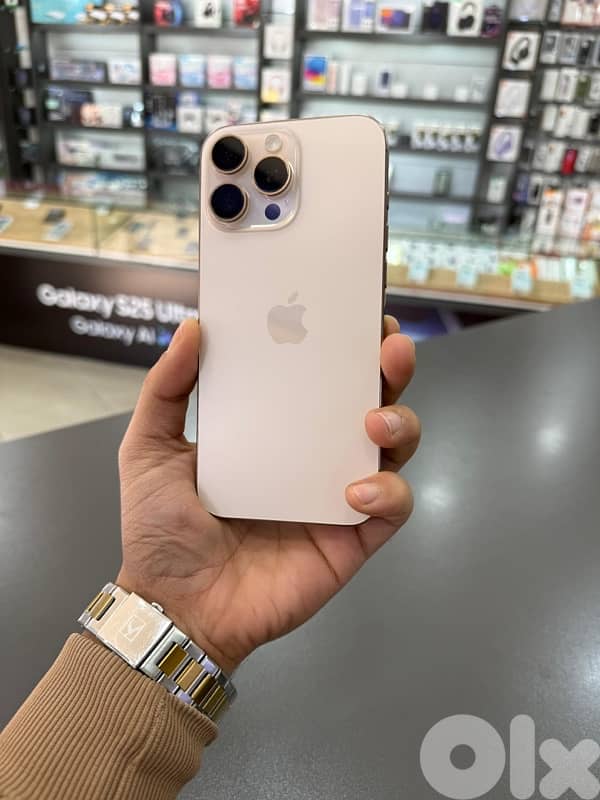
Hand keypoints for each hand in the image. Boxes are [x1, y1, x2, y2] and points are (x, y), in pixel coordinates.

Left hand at [117, 316, 419, 672]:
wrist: (175, 605)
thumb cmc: (161, 527)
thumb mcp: (149, 448)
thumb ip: (167, 389)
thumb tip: (193, 326)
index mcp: (274, 429)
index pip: (320, 377)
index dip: (346, 345)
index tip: (357, 316)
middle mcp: (313, 455)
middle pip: (371, 402)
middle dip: (390, 372)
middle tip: (390, 350)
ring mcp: (336, 496)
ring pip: (394, 450)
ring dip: (401, 424)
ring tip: (375, 420)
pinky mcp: (352, 539)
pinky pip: (392, 509)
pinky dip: (389, 493)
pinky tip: (356, 489)